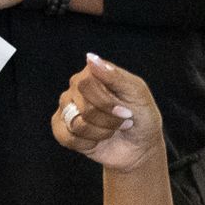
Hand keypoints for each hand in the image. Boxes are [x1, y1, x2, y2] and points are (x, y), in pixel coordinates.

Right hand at [51, 54, 165, 174]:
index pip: (86, 84)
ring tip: (111, 131)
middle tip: (122, 123)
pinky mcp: (62, 129)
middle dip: (108, 120)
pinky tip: (97, 140)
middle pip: (84, 106)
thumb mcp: (137, 93)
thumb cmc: (142, 116)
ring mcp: (67, 108)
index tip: (126, 112)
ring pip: (76, 124)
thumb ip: (114, 76)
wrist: (141, 147)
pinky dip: (87, 144)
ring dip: (101, 133)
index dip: (107, 103)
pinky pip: (66, 138)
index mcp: (94, 72)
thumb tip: (90, 57)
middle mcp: (76, 87)